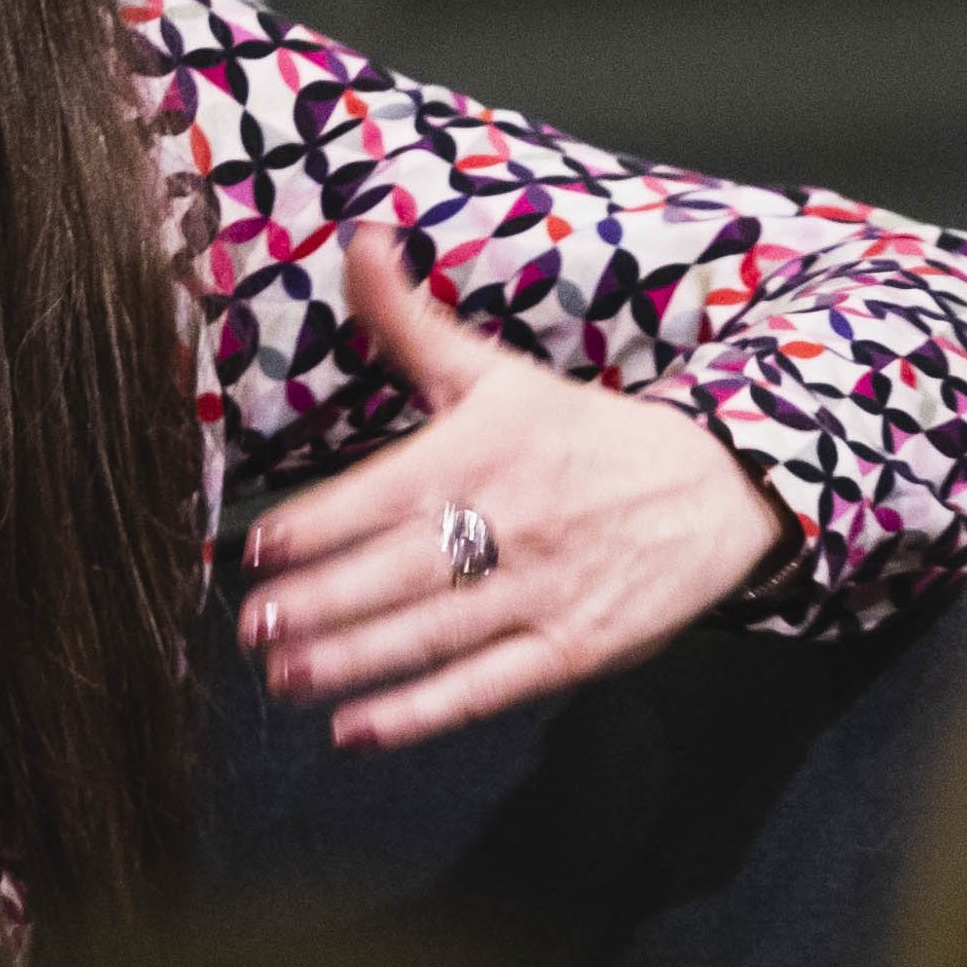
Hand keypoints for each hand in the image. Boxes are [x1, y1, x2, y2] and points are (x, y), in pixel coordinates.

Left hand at [243, 225, 791, 749]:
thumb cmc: (583, 434)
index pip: (386, 491)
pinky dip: (419, 714)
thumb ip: (410, 320)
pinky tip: (355, 731)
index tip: (259, 547)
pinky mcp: (572, 649)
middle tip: (253, 626)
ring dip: (354, 660)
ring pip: (434, 632)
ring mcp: (543, 591)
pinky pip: (485, 686)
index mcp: (486, 448)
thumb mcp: (497, 371)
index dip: (320, 522)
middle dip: (323, 601)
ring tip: (284, 677)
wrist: (714, 487)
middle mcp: (512, 520)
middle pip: (403, 568)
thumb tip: (356, 236)